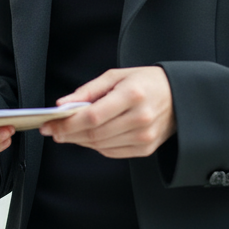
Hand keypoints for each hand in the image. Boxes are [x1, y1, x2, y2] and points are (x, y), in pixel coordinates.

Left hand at [39, 66, 174, 157]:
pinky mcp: (146, 149)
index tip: (50, 124)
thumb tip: (63, 105)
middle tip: (52, 130)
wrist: (178, 97)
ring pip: (101, 145)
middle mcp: (140, 118)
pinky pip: (112, 152)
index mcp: (132, 95)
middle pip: (94, 134)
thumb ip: (87, 91)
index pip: (93, 116)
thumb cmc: (144, 82)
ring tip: (66, 133)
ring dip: (78, 141)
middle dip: (68, 134)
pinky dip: (95, 146)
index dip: (67, 123)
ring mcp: (144, 137)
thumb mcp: (115, 76)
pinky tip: (87, 137)